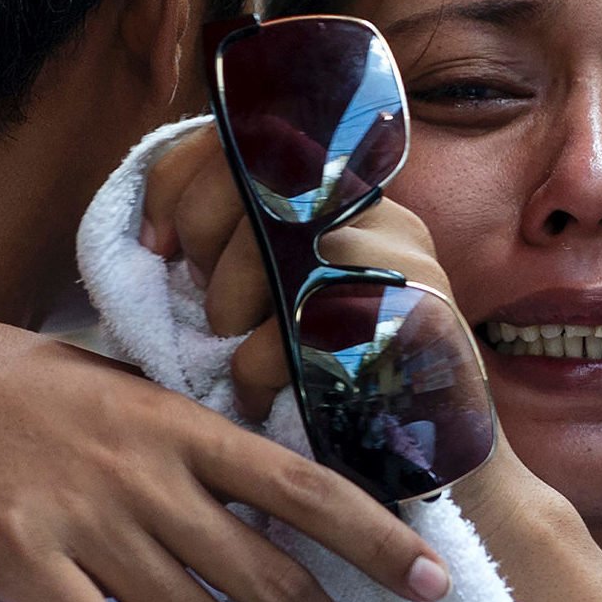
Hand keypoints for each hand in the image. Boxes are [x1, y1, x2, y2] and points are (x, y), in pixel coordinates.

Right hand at [0, 305, 453, 601]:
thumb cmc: (6, 380)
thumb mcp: (112, 385)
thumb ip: (182, 435)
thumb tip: (254, 482)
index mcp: (175, 423)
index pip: (301, 485)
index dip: (376, 538)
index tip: (430, 579)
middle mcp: (145, 476)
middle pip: (266, 578)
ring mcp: (84, 523)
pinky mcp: (20, 564)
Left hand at [138, 130, 551, 534]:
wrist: (446, 467)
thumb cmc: (345, 384)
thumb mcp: (290, 297)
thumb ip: (244, 247)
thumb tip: (156, 235)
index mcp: (350, 195)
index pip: (246, 134)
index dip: (177, 180)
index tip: (155, 242)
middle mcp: (378, 211)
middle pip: (250, 176)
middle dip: (201, 238)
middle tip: (205, 300)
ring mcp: (398, 260)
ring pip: (269, 247)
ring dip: (228, 307)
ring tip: (235, 351)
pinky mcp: (404, 320)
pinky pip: (290, 329)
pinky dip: (255, 369)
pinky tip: (257, 395)